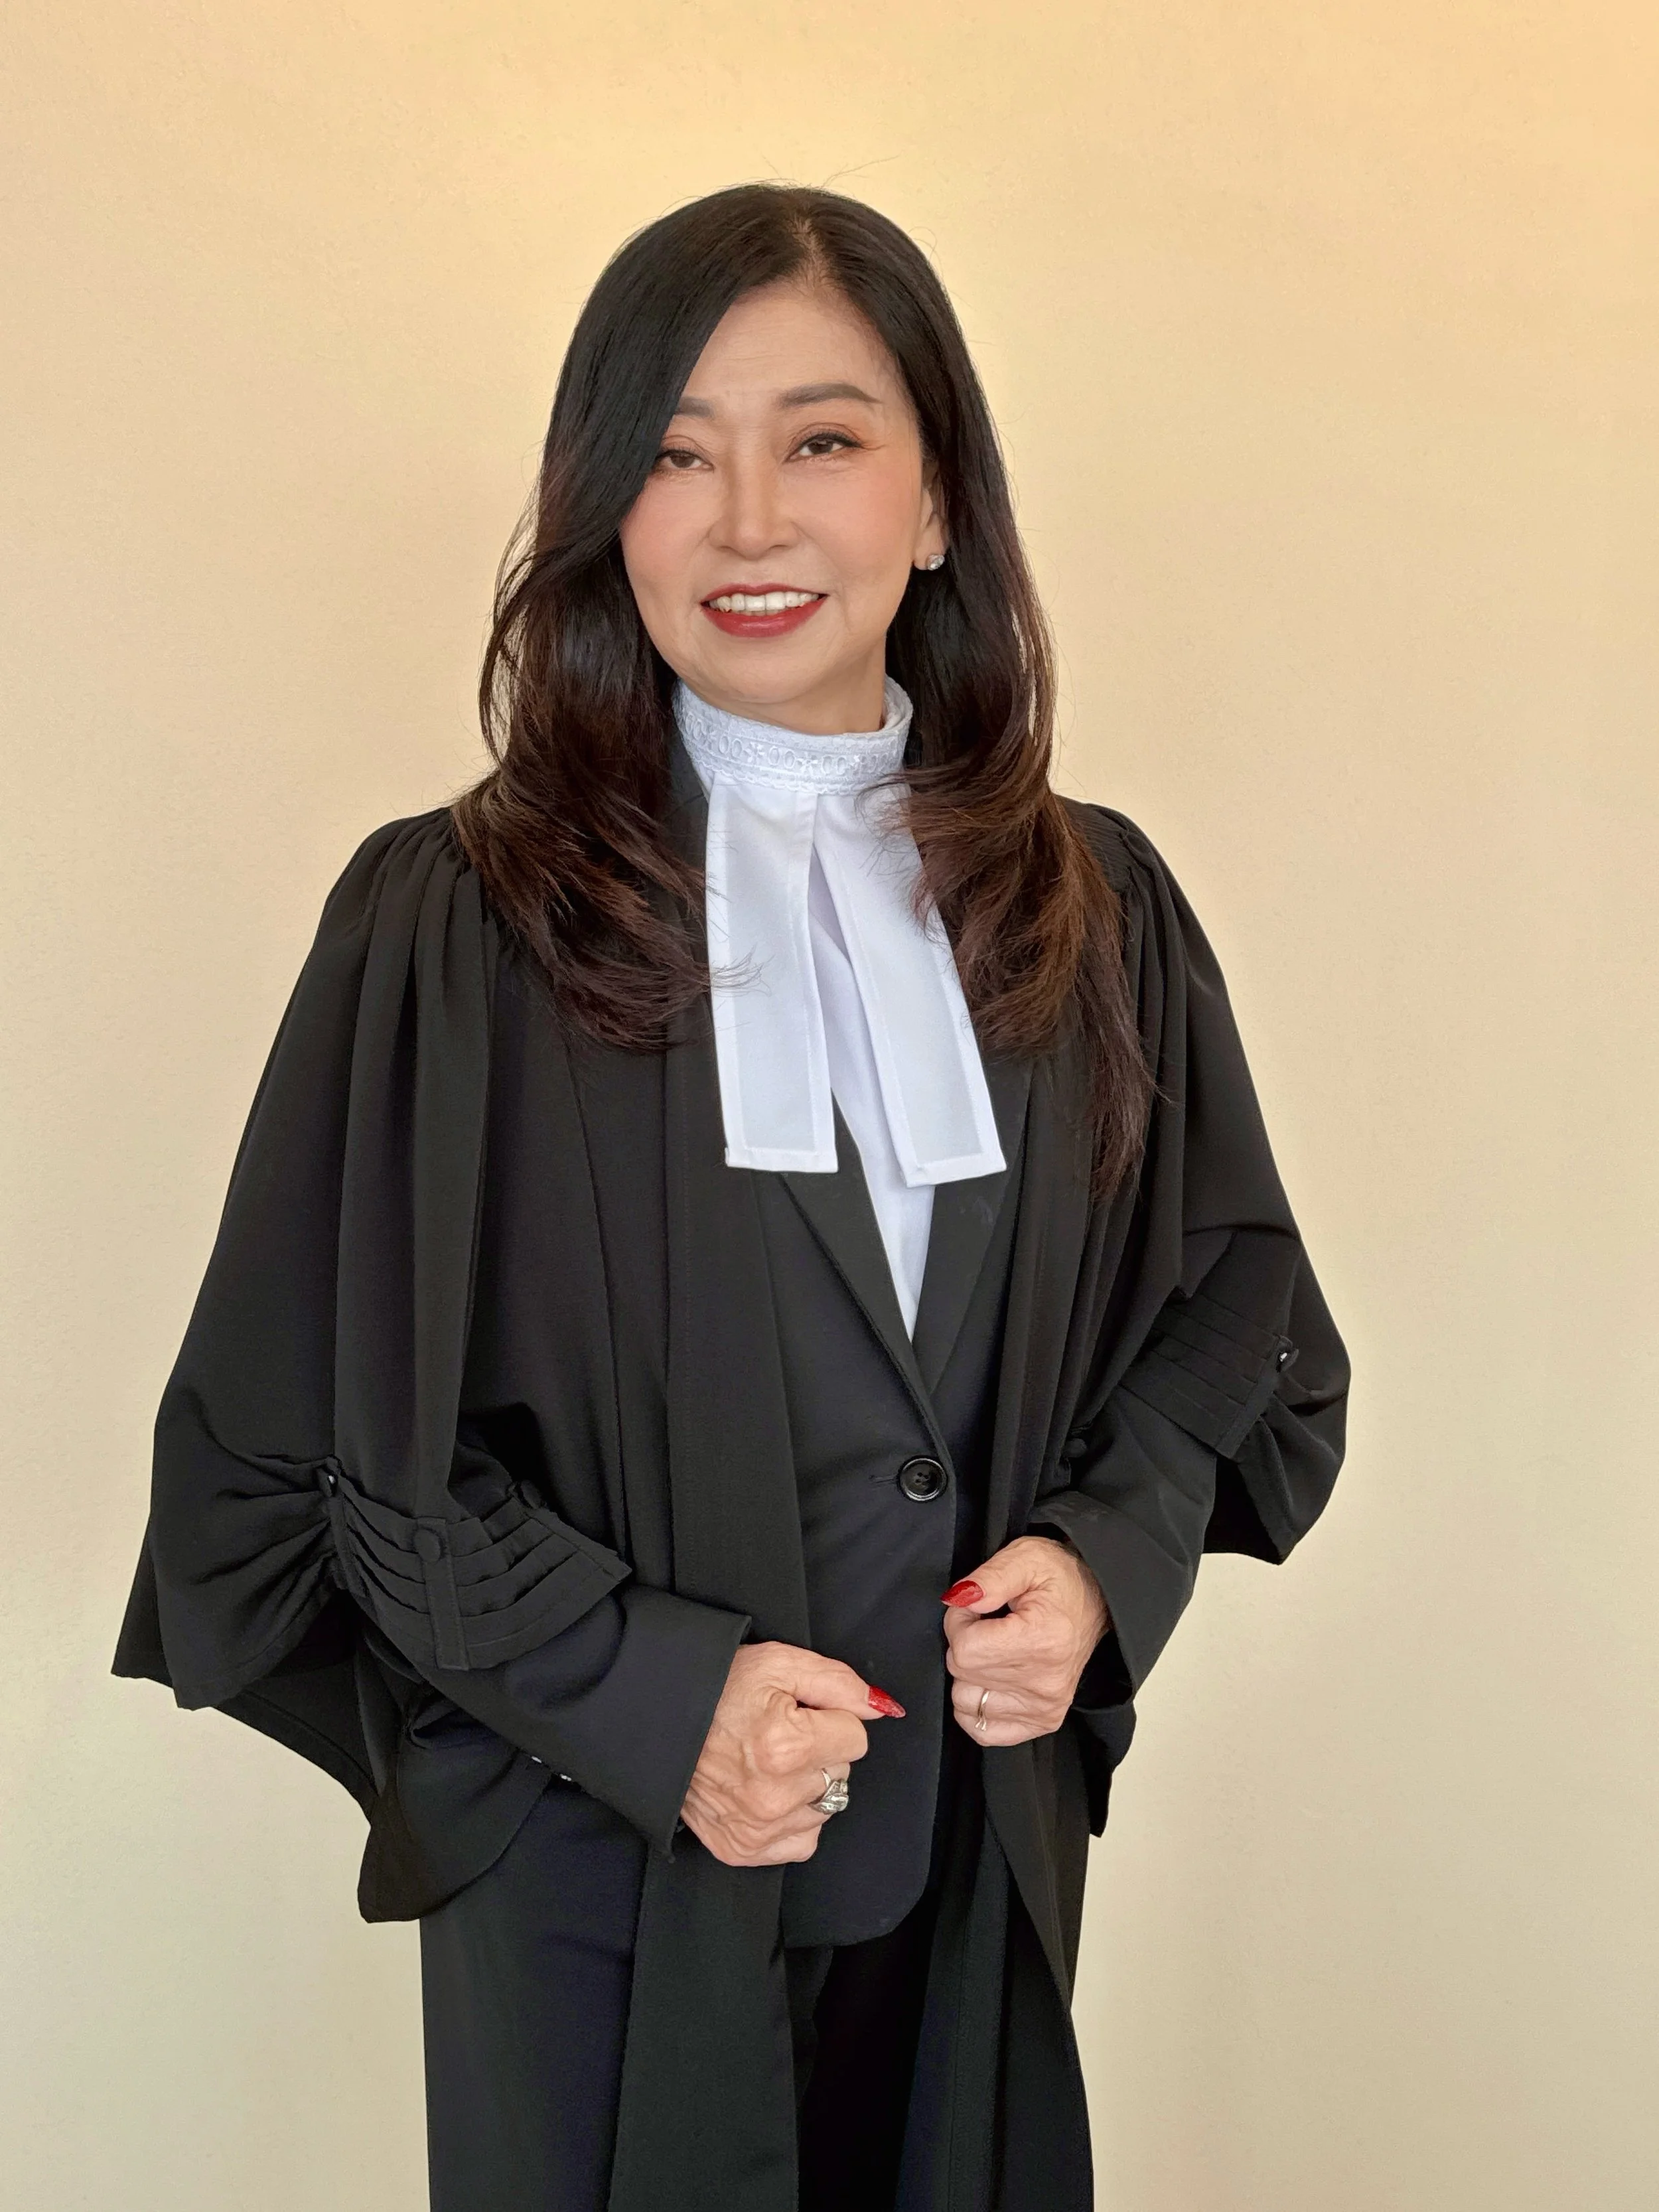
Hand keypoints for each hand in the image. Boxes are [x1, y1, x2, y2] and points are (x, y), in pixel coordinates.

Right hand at [681, 1642, 904, 1866]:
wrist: (656, 1723)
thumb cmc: (715, 1688)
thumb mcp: (779, 1663)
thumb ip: (839, 1683)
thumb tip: (883, 1707)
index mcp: (786, 1746)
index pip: (855, 1738)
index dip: (829, 1718)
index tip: (799, 1713)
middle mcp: (774, 1797)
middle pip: (840, 1773)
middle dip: (819, 1750)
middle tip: (777, 1734)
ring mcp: (758, 1829)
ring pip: (825, 1806)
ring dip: (806, 1784)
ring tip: (767, 1761)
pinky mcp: (743, 1849)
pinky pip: (802, 1840)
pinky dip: (792, 1818)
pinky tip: (765, 1790)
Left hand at [942, 1536, 1109, 1746]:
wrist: (1096, 1599)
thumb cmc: (1060, 1578)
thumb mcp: (1026, 1556)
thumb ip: (989, 1577)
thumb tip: (958, 1601)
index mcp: (1042, 1641)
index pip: (964, 1649)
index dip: (959, 1622)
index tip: (975, 1609)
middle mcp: (1045, 1683)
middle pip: (963, 1674)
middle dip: (964, 1643)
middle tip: (988, 1624)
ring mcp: (1045, 1708)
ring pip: (967, 1703)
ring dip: (970, 1674)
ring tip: (994, 1649)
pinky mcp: (1044, 1721)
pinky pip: (984, 1731)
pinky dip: (978, 1707)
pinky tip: (992, 1681)